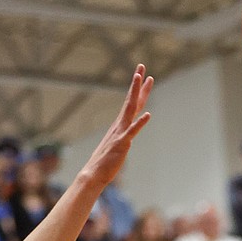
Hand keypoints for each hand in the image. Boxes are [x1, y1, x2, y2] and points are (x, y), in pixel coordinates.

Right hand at [82, 66, 153, 190]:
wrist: (93, 174)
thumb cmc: (104, 163)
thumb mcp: (116, 146)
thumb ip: (121, 139)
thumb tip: (126, 137)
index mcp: (119, 125)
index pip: (130, 103)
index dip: (137, 89)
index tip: (142, 74)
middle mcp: (119, 125)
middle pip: (131, 101)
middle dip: (137, 83)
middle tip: (142, 66)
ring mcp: (120, 133)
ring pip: (130, 109)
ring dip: (136, 93)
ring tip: (143, 78)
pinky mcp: (122, 144)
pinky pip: (132, 132)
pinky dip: (139, 123)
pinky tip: (147, 115)